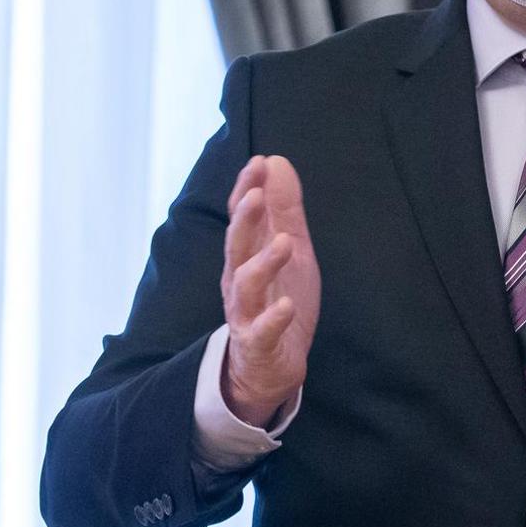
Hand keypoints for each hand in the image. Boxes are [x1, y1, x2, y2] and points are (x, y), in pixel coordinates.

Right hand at [220, 155, 320, 427]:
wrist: (269, 366)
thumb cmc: (277, 299)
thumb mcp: (288, 250)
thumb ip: (283, 209)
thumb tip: (276, 161)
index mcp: (246, 254)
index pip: (242, 217)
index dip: (248, 189)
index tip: (259, 162)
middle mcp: (239, 280)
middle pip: (237, 245)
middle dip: (245, 219)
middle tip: (256, 193)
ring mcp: (246, 313)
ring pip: (246, 286)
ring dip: (263, 263)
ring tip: (284, 243)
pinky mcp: (258, 344)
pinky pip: (262, 331)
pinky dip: (273, 319)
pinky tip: (287, 306)